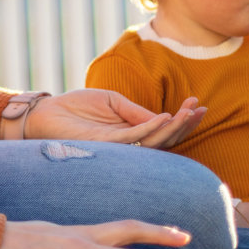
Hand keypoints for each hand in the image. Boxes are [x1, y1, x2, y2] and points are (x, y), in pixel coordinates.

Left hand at [26, 89, 205, 148]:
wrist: (47, 112)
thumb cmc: (76, 107)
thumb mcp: (112, 102)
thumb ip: (136, 111)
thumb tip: (162, 118)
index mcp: (132, 132)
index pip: (164, 129)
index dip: (182, 119)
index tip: (198, 104)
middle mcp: (129, 144)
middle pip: (164, 139)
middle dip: (184, 124)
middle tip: (200, 109)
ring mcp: (119, 146)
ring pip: (153, 142)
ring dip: (173, 127)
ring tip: (187, 112)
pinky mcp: (106, 144)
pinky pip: (133, 138)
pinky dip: (150, 128)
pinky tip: (163, 117)